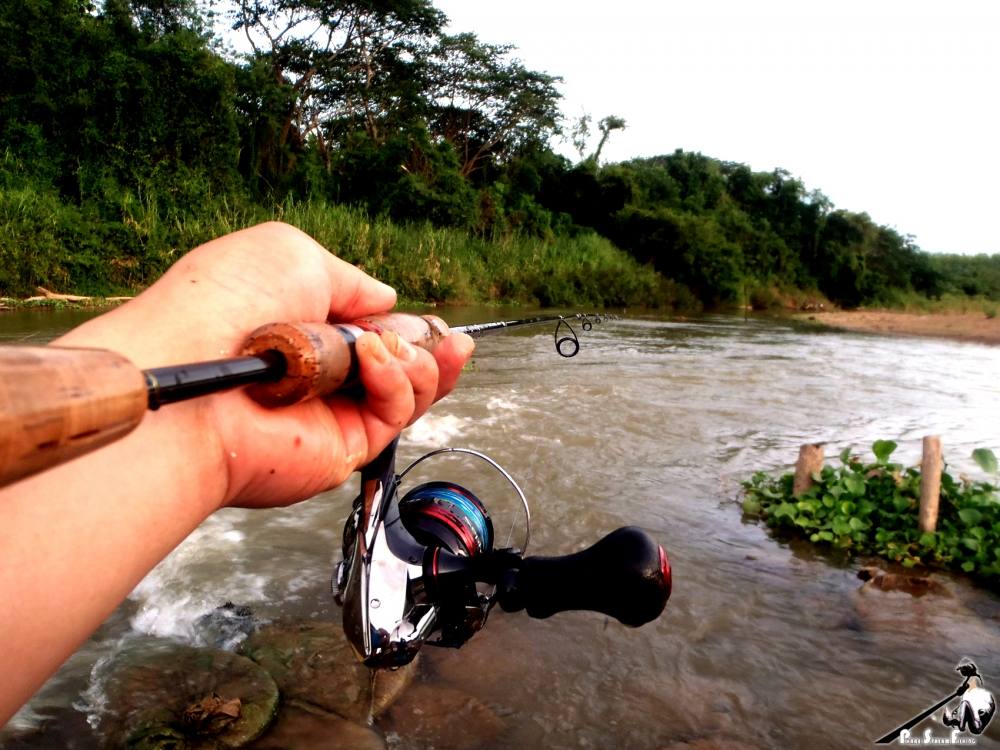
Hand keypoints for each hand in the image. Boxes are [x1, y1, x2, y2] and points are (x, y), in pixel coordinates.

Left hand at [56, 222, 474, 508]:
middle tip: (444, 336)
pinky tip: (376, 359)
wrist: (197, 366)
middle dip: (431, 349)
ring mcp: (333, 414)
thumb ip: (350, 278)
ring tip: (393, 346)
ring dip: (419, 362)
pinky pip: (396, 413)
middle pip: (404, 369)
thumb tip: (386, 298)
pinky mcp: (343, 448)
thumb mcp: (295, 256)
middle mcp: (322, 377)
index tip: (434, 323)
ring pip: (412, 394)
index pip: (374, 335)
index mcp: (306, 331)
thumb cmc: (226, 303)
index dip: (409, 329)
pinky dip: (398, 381)